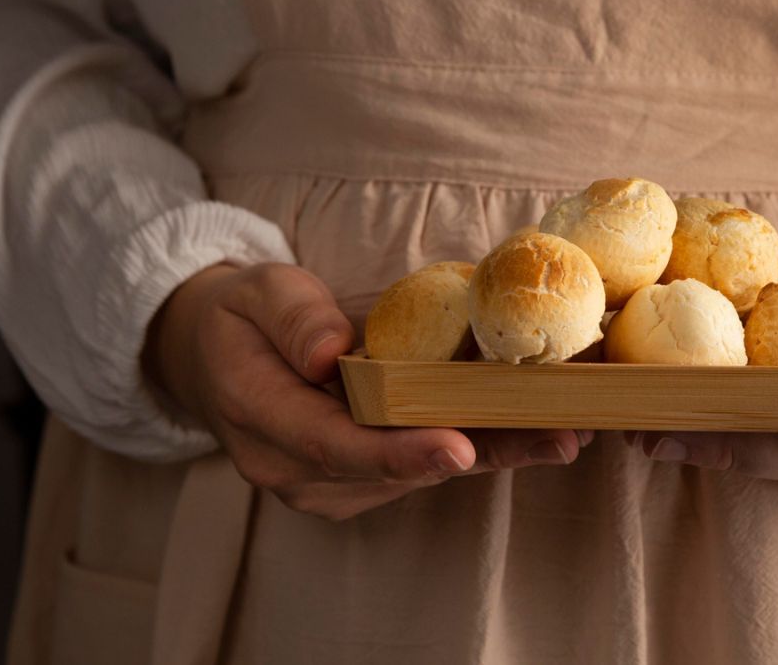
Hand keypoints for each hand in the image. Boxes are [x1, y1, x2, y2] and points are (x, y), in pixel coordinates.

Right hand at [144, 263, 588, 519]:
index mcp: (263, 420)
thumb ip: (293, 318)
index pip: (336, 444)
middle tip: (557, 436)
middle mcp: (295, 470)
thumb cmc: (241, 317)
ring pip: (418, 475)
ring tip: (564, 432)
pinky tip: (533, 434)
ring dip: (492, 456)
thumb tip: (333, 353)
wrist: (214, 356)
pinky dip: (476, 450)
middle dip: (479, 455)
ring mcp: (326, 484)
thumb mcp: (257, 292)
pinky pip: (419, 469)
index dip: (400, 452)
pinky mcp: (356, 482)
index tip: (459, 449)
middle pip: (394, 469)